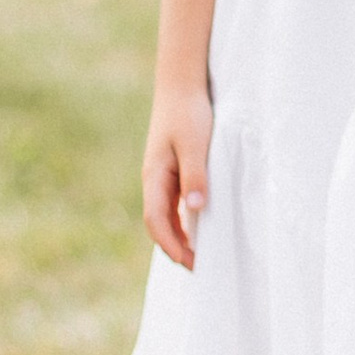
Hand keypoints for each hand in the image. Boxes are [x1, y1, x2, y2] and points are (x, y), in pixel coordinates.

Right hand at [144, 85, 212, 266]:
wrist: (182, 86)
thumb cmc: (188, 113)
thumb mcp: (194, 145)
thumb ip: (195, 176)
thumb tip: (195, 210)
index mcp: (154, 177)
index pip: (156, 221)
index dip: (171, 245)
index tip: (189, 262)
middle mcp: (154, 180)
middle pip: (159, 223)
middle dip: (175, 247)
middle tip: (198, 267)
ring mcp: (162, 176)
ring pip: (166, 215)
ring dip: (179, 236)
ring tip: (200, 254)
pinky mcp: (172, 171)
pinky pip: (174, 204)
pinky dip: (184, 220)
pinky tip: (199, 228)